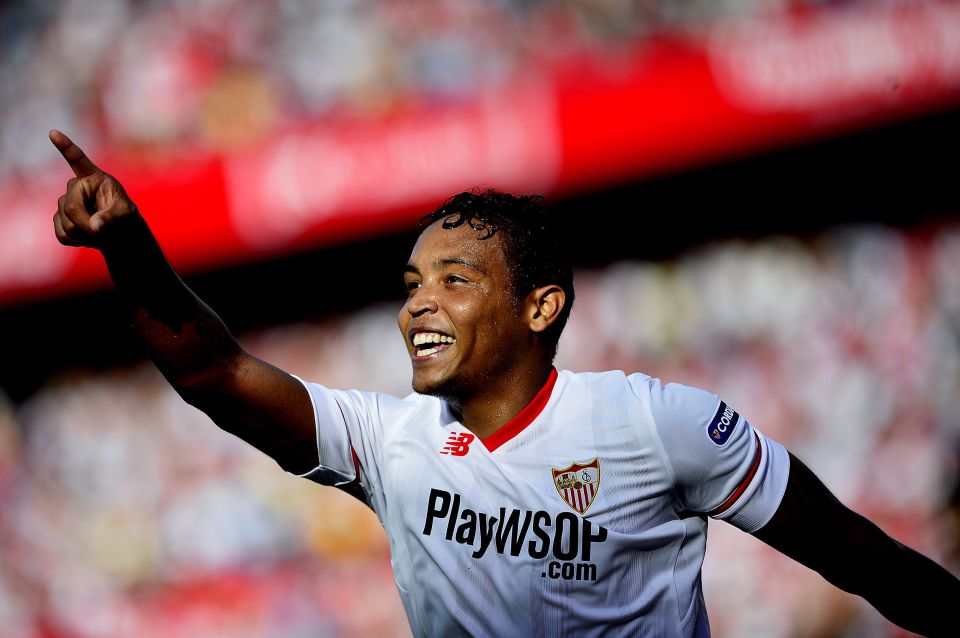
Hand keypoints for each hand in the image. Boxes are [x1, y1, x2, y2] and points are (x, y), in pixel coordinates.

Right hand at [50, 129, 137, 247]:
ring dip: (84, 234)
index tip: (53, 132)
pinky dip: (75, 241)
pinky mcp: (58, 218)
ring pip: (66, 224)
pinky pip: (62, 234)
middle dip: (86, 224)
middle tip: (102, 231)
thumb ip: (113, 218)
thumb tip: (95, 226)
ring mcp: (65, 202)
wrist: (116, 233)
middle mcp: (76, 187)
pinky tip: (86, 237)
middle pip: (71, 207)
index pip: (77, 159)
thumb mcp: (126, 215)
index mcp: (94, 178)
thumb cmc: (125, 218)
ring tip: (98, 233)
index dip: (65, 147)